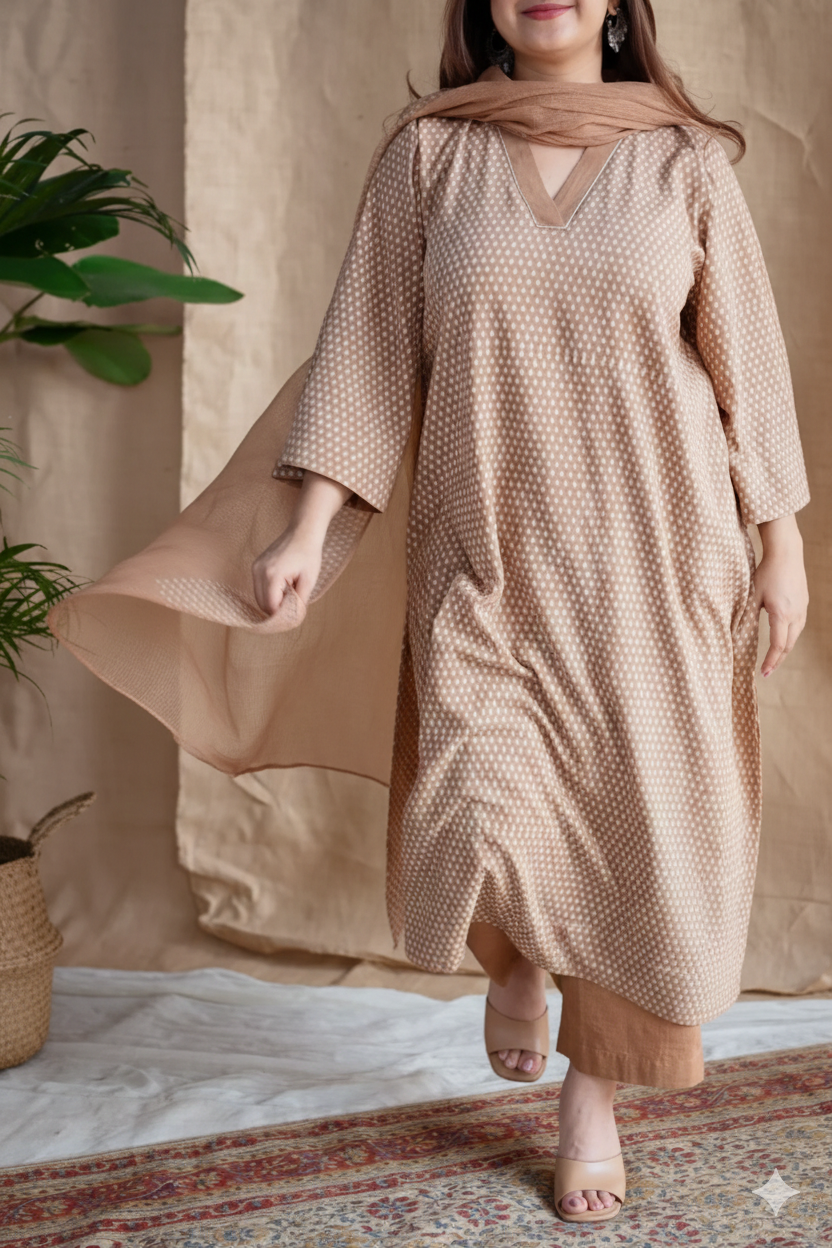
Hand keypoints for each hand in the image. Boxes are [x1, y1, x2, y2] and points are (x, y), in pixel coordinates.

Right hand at [252, 522, 323, 615]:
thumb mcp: (309, 581)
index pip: (271, 606)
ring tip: (289, 592)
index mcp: (272, 575)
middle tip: (292, 606)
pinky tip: (284, 585)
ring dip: (273, 600)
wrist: (303, 532)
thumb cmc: (309, 554)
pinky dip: (270, 592)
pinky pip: (259, 587)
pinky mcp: (256, 565)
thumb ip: (299, 601)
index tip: (293, 614)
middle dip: (276, 609)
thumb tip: (292, 617)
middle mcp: (259, 571)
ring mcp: (256, 567)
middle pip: (262, 603)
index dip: (282, 614)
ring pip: (259, 596)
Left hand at [753, 515, 807, 677]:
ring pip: (794, 637)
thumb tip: (738, 636)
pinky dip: (789, 637)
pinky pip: (798, 626)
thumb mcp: (752, 596)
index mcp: (781, 615)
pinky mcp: (804, 604)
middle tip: (767, 671)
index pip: (778, 646)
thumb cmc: (766, 573)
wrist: (786, 554)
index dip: (771, 662)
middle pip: (788, 645)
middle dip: (778, 660)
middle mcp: (796, 615)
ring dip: (784, 649)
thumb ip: (748, 617)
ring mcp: (802, 609)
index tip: (764, 673)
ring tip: (774, 658)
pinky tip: (782, 639)